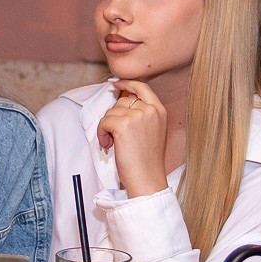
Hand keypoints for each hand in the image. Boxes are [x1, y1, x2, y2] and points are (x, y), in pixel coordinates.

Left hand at [96, 79, 169, 196]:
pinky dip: (101, 134)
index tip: (115, 83)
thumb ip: (142, 114)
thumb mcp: (152, 131)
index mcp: (159, 110)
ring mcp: (137, 116)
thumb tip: (122, 100)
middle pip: (122, 101)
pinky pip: (104, 122)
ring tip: (113, 144)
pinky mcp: (123, 125)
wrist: (147, 179)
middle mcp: (150, 110)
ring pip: (111, 112)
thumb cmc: (147, 160)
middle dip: (114, 116)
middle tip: (115, 136)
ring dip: (106, 127)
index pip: (142, 87)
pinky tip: (108, 145)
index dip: (127, 83)